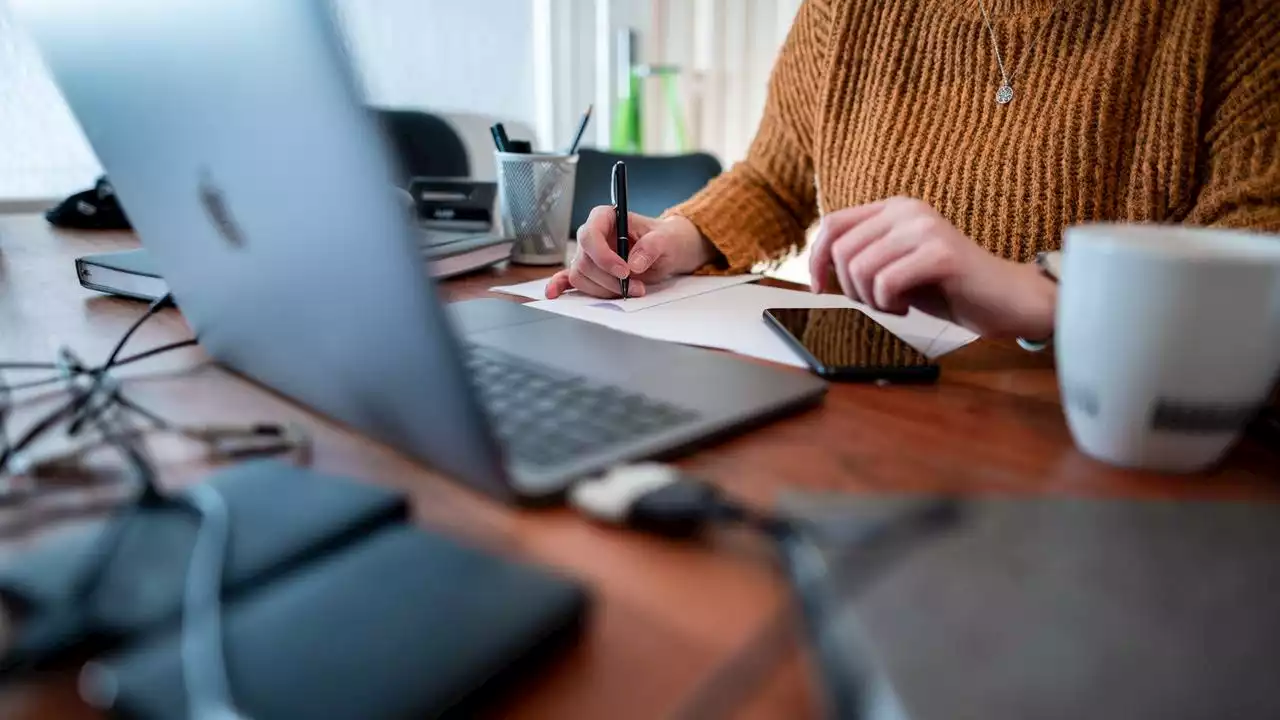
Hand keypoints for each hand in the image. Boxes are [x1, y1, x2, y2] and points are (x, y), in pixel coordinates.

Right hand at [546, 209, 713, 298]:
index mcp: (606, 217)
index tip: (624, 271)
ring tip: (630, 291)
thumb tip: (633, 263)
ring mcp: (589, 255)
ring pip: (581, 276)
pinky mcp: (590, 272)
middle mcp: (593, 235)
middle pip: (585, 261)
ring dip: (604, 290)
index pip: (590, 235)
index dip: (604, 257)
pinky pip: (569, 279)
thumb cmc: (665, 239)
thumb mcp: (666, 239)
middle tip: (636, 287)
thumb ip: (651, 247)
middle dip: (609, 279)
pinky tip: (553, 293)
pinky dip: (560, 286)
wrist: (668, 251)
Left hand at [810, 197, 1055, 338]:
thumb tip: (818, 269)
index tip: (820, 288)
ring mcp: (925, 228)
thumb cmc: (948, 287)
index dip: (816, 260)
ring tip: (897, 304)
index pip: (832, 225)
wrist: (1007, 299)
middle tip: (879, 302)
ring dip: (872, 300)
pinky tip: (909, 306)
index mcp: (893, 209)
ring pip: (861, 269)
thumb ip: (863, 257)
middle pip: (842, 252)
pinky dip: (890, 304)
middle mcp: (907, 210)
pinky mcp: (941, 253)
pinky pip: (887, 282)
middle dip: (851, 289)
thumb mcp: (896, 266)